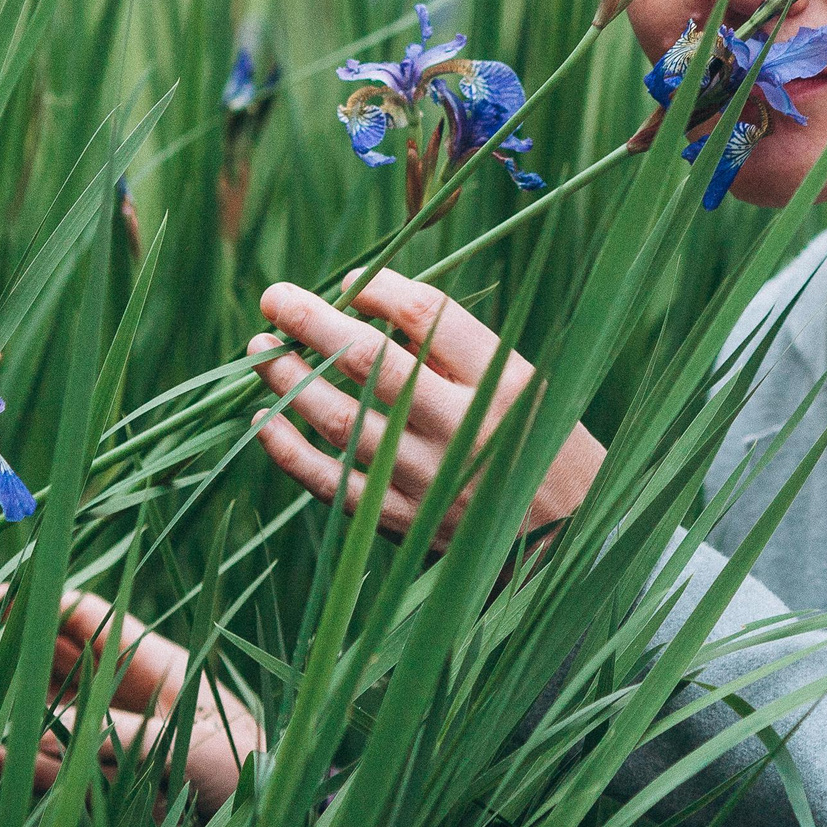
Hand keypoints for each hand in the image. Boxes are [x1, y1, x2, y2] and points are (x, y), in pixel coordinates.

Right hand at [0, 587, 259, 819]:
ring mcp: (104, 737)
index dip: (28, 601)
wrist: (262, 824)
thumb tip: (52, 726)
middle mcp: (119, 692)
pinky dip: (14, 762)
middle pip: (44, 656)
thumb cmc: (245, 769)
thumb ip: (121, 734)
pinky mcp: (97, 787)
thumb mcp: (191, 743)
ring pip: (34, 709)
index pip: (78, 617)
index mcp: (149, 661)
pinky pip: (46, 769)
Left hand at [248, 271, 605, 545]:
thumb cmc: (539, 445)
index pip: (427, 316)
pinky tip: (263, 421)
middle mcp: (461, 426)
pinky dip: (290, 450)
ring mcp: (428, 478)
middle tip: (274, 298)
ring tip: (259, 350)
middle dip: (313, 323)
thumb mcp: (525, 383)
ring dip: (290, 379)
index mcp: (501, 381)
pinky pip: (331, 481)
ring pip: (340, 418)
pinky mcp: (404, 522)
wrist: (568, 543)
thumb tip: (366, 302)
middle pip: (372, 361)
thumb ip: (456, 348)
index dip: (379, 290)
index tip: (349, 282)